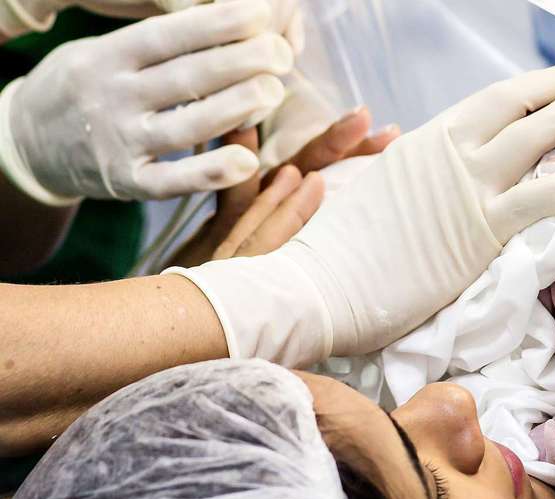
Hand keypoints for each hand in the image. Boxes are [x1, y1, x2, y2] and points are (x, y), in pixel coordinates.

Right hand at [0, 0, 292, 202]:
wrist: (30, 143)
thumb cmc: (87, 87)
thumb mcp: (104, 51)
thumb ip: (153, 44)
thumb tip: (221, 23)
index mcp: (107, 56)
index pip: (167, 37)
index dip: (215, 25)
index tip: (260, 14)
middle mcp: (111, 97)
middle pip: (184, 77)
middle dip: (239, 62)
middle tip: (281, 53)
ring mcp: (119, 143)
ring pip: (185, 126)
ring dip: (234, 108)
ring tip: (274, 90)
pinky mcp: (127, 183)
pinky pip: (173, 180)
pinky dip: (210, 173)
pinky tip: (248, 161)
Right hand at [168, 61, 554, 367]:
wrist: (316, 287)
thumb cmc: (333, 251)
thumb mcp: (369, 192)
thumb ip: (398, 170)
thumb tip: (402, 150)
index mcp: (423, 142)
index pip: (488, 104)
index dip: (530, 90)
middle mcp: (447, 153)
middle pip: (517, 104)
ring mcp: (464, 187)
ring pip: (534, 137)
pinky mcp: (477, 229)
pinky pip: (539, 198)